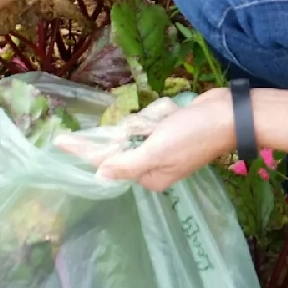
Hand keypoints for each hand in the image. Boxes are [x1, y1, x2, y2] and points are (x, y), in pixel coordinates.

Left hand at [92, 88, 233, 193]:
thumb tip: (99, 174)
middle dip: (141, 126)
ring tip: (173, 118)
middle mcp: (153, 163)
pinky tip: (177, 112)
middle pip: (124, 139)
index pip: (109, 161)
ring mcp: (163, 144)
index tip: (60, 142)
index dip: (86, 150)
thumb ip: (126, 163)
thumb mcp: (156, 151)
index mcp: (149, 176)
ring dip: (154, 116)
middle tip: (158, 126)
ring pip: (138, 123)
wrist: (227, 113)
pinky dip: (164, 111)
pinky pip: (153, 115)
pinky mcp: (171, 126)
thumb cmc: (192, 135)